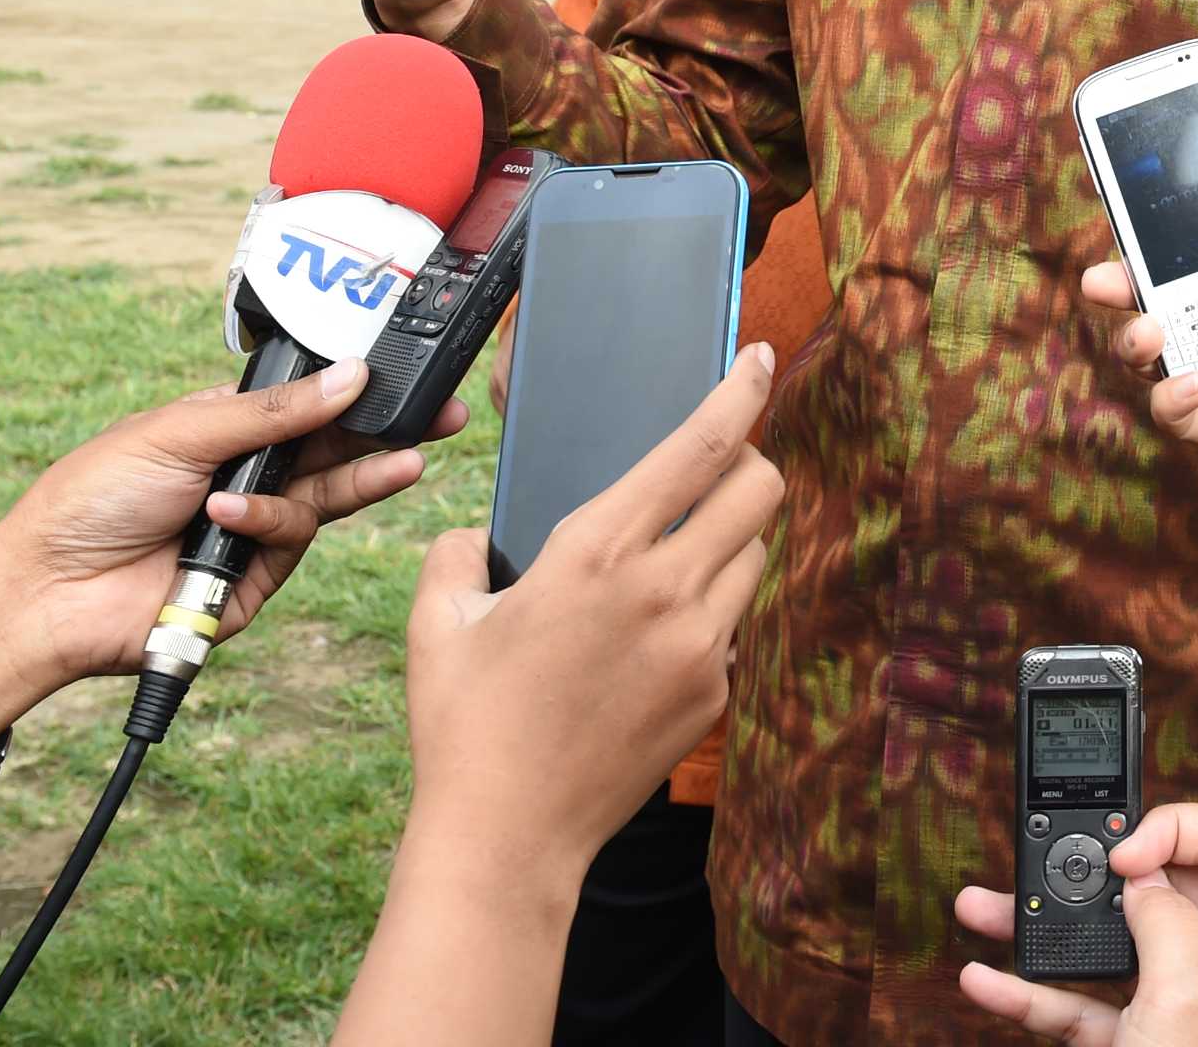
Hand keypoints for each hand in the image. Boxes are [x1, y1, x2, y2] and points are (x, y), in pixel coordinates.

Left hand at [0, 358, 451, 696]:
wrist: (48, 592)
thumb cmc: (90, 500)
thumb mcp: (181, 433)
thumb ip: (273, 412)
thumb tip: (350, 377)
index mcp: (227, 430)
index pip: (307, 404)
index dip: (356, 392)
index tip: (406, 378)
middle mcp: (247, 478)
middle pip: (335, 451)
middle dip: (389, 434)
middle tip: (444, 419)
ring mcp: (253, 531)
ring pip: (330, 498)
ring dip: (360, 477)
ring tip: (402, 462)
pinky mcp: (254, 581)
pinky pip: (290, 541)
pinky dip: (266, 522)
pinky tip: (227, 516)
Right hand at [395, 345, 783, 865]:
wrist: (507, 837)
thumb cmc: (463, 725)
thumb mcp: (437, 622)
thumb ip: (458, 553)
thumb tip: (478, 537)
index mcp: (597, 553)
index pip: (699, 447)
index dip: (741, 392)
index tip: (760, 359)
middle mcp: (665, 591)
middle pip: (760, 489)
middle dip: (745, 465)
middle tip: (713, 472)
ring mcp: (700, 647)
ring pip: (754, 555)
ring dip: (728, 542)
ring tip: (673, 562)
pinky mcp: (715, 695)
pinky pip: (735, 625)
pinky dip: (711, 611)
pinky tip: (656, 638)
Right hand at [954, 804, 1197, 1046]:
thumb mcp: (1187, 1004)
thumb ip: (1169, 924)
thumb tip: (1146, 875)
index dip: (1172, 828)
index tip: (1123, 858)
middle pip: (1153, 884)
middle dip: (1091, 868)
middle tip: (1049, 864)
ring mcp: (1163, 1007)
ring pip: (1101, 944)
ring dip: (1039, 926)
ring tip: (983, 910)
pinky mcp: (1124, 1044)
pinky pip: (1073, 1002)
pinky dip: (1027, 990)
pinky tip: (985, 981)